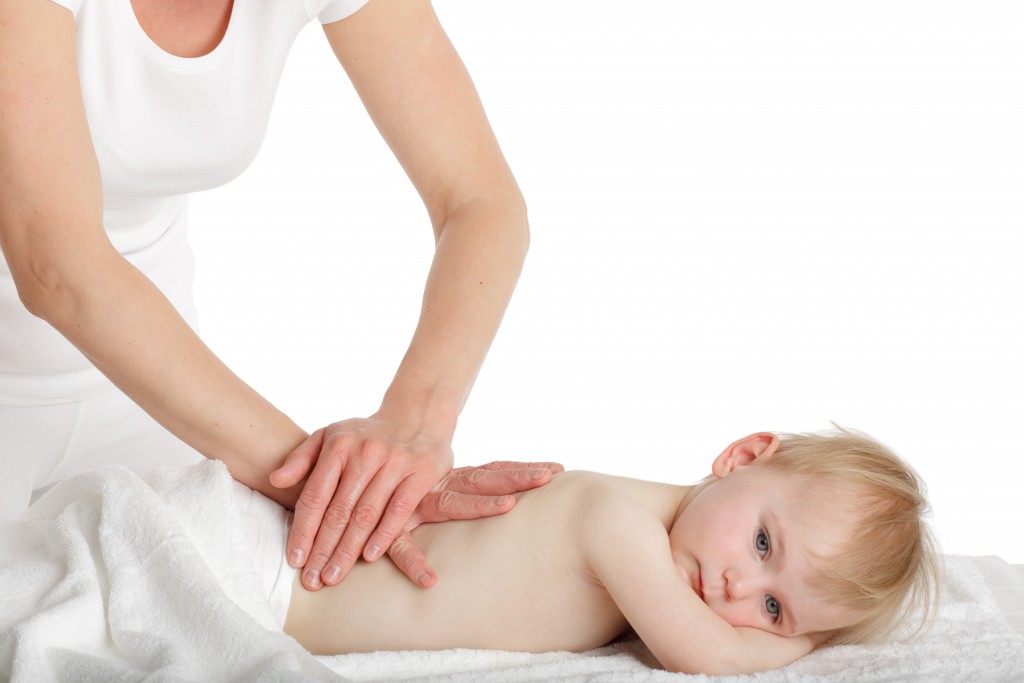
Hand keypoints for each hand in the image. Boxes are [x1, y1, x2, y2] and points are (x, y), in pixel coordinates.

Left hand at [270, 415, 452, 590]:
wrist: (418, 413)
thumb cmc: (367, 433)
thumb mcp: (331, 435)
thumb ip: (301, 458)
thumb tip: (275, 480)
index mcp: (339, 445)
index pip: (315, 495)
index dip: (304, 530)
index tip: (295, 560)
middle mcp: (366, 453)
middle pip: (338, 511)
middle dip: (323, 549)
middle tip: (312, 580)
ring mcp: (394, 463)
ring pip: (366, 515)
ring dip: (348, 550)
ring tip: (334, 575)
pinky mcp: (420, 473)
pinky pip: (398, 510)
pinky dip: (383, 536)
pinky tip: (369, 557)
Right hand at [387, 460, 564, 587]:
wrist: (330, 467)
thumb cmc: (378, 479)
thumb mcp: (415, 484)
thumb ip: (446, 488)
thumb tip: (484, 491)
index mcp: (445, 477)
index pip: (491, 470)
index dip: (522, 469)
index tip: (558, 467)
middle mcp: (434, 485)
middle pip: (484, 479)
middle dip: (518, 477)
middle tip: (551, 475)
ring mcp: (414, 502)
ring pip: (452, 503)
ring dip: (481, 505)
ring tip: (510, 506)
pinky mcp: (387, 527)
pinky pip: (401, 547)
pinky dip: (414, 564)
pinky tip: (430, 581)